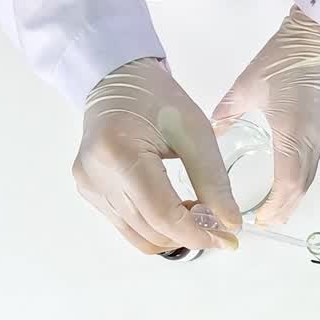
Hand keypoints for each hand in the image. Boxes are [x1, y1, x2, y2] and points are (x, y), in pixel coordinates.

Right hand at [73, 58, 241, 253]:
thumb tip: (229, 223)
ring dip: (174, 235)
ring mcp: (89, 187)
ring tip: (198, 212)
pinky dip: (157, 227)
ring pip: (139, 236)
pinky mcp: (90, 192)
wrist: (116, 81)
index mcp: (119, 154)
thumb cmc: (154, 97)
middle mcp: (96, 175)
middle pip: (151, 229)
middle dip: (191, 235)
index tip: (227, 238)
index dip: (197, 233)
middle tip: (221, 225)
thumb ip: (213, 180)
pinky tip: (176, 208)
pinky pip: (128, 227)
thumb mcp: (195, 131)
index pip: (162, 214)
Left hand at [213, 5, 319, 224]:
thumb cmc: (280, 59)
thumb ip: (227, 112)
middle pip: (303, 185)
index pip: (289, 181)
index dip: (276, 205)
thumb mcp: (245, 86)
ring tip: (277, 209)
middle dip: (285, 208)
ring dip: (295, 195)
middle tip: (267, 223)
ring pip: (311, 175)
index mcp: (292, 131)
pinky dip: (301, 177)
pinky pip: (315, 160)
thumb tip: (214, 130)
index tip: (261, 219)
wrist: (314, 38)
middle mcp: (312, 137)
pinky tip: (289, 181)